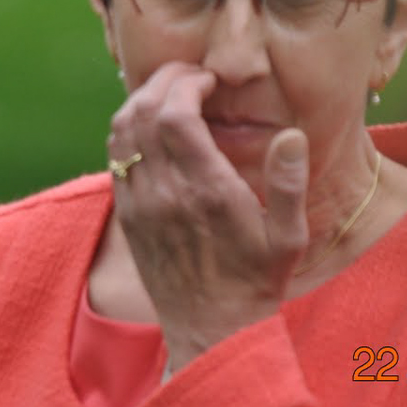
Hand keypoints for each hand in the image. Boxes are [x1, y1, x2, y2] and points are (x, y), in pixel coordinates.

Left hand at [108, 61, 309, 370]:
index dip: (186, 83)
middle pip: (142, 112)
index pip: (175, 114)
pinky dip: (128, 129)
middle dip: (163, 81)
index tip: (208, 80)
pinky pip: (115, 156)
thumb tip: (291, 134)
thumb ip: (290, 182)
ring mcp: (139, 203)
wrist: (210, 329)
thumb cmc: (256, 281)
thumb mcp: (288, 237)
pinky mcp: (127, 214)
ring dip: (141, 101)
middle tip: (189, 77)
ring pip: (121, 130)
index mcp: (206, 190)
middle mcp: (165, 192)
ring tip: (170, 94)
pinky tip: (152, 127)